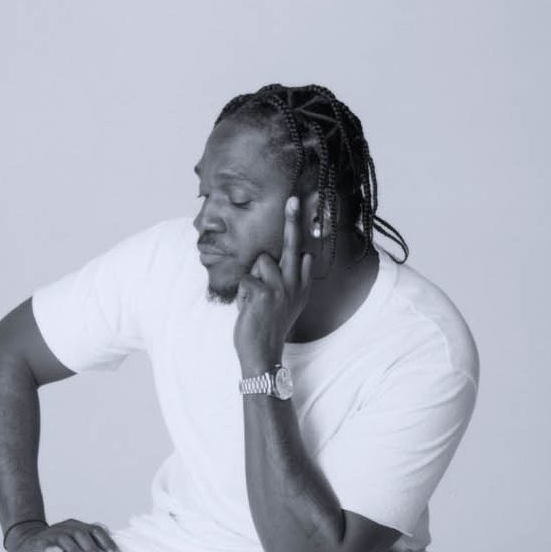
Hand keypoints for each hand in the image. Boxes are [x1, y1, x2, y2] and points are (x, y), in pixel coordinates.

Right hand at [6, 518, 124, 551]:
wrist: (26, 541)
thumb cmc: (59, 546)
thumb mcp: (77, 542)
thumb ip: (94, 542)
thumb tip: (114, 545)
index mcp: (79, 527)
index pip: (98, 532)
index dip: (109, 545)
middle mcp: (67, 527)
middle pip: (84, 535)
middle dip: (95, 551)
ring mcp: (52, 534)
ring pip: (66, 539)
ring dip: (77, 551)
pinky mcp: (37, 543)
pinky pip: (45, 544)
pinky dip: (51, 548)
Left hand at [233, 196, 315, 369]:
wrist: (263, 353)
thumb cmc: (270, 326)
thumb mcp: (289, 303)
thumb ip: (296, 279)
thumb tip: (308, 256)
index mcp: (302, 286)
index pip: (303, 253)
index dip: (300, 229)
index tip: (301, 204)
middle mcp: (295, 284)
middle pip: (292, 245)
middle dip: (293, 220)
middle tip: (293, 198)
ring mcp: (280, 288)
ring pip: (260, 262)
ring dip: (252, 279)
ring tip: (254, 300)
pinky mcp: (262, 293)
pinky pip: (245, 280)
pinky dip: (242, 295)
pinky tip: (247, 309)